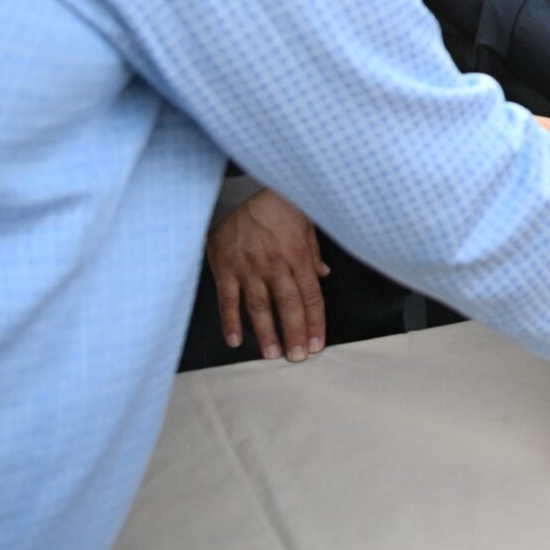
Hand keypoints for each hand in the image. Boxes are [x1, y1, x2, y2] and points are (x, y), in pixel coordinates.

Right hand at [207, 189, 327, 362]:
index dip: (315, 322)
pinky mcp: (225, 268)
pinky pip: (228, 299)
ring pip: (259, 307)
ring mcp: (248, 268)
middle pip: (288, 305)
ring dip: (266, 333)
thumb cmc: (279, 208)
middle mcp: (275, 265)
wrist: (245, 191)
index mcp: (297, 257)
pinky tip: (235, 340)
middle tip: (298, 358)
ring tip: (272, 355)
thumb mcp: (306, 225)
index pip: (311, 296)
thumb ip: (313, 253)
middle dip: (295, 333)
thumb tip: (324, 274)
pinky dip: (230, 321)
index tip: (317, 345)